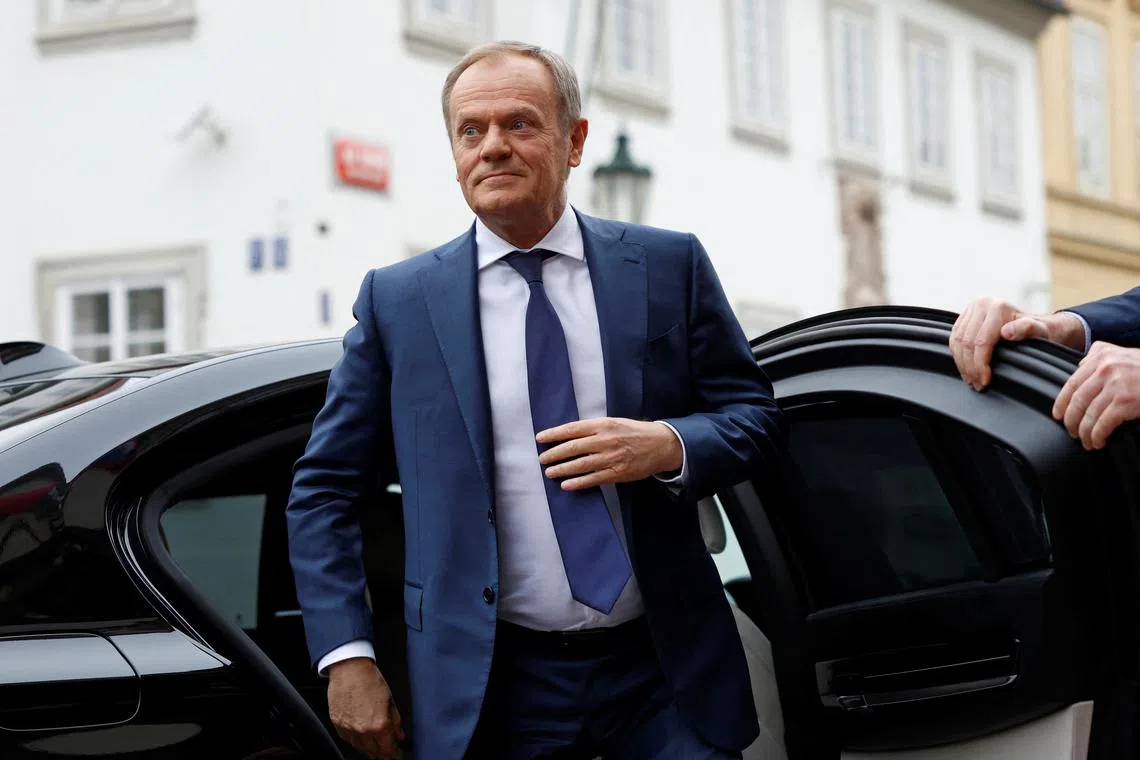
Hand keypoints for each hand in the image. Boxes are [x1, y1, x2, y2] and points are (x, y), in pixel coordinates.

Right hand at [327, 658, 404, 758]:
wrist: (349, 669)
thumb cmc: (370, 680)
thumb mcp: (390, 700)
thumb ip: (396, 721)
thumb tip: (400, 735)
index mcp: (379, 725)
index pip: (388, 749)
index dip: (395, 754)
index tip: (397, 754)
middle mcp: (363, 731)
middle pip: (374, 752)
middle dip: (382, 755)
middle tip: (387, 753)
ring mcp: (349, 729)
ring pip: (360, 748)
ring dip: (369, 750)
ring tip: (375, 748)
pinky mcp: (338, 725)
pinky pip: (348, 740)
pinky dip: (355, 742)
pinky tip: (361, 739)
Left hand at [536, 418, 682, 490]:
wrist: (661, 444)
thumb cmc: (634, 432)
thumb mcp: (614, 422)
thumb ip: (594, 429)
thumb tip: (569, 435)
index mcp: (603, 425)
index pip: (573, 429)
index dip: (554, 434)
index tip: (540, 438)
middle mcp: (606, 440)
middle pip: (573, 448)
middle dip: (554, 454)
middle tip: (542, 459)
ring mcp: (612, 458)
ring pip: (581, 465)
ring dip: (562, 469)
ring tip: (550, 472)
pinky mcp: (618, 473)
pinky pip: (594, 479)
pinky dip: (578, 482)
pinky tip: (566, 484)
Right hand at [950, 297, 1085, 389]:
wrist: (1035, 323)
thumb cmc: (1039, 330)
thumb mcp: (1040, 330)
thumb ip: (1027, 328)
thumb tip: (1007, 332)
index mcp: (997, 307)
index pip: (981, 341)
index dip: (980, 365)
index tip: (985, 381)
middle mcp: (981, 304)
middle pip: (966, 343)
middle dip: (970, 368)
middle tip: (977, 384)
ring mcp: (971, 309)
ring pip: (957, 342)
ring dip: (962, 364)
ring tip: (971, 379)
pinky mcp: (964, 316)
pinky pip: (954, 339)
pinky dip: (958, 356)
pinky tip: (966, 367)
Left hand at [1053, 341, 1139, 449]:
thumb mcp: (1122, 353)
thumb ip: (1100, 355)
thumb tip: (1081, 365)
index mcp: (1101, 357)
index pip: (1072, 383)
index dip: (1062, 403)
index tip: (1058, 415)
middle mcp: (1105, 369)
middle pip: (1077, 401)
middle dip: (1071, 421)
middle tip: (1072, 432)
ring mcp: (1115, 385)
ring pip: (1089, 415)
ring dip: (1085, 433)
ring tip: (1087, 441)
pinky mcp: (1125, 401)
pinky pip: (1103, 423)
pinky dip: (1097, 436)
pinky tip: (1099, 441)